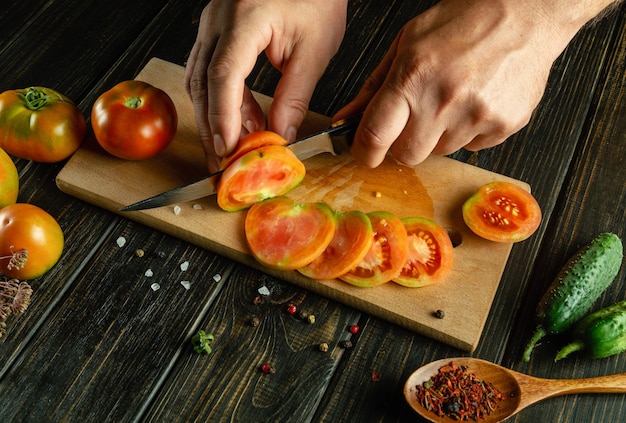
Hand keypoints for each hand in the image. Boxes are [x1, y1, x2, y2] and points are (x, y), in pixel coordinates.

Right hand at [185, 0, 346, 171]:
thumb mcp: (314, 49)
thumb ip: (295, 95)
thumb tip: (281, 135)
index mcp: (245, 19)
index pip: (224, 75)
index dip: (223, 118)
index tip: (228, 150)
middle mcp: (219, 20)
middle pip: (202, 83)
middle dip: (212, 128)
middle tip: (223, 163)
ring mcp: (213, 24)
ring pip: (200, 80)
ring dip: (215, 117)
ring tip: (236, 147)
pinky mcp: (217, 31)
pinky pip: (210, 71)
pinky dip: (225, 100)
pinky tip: (245, 120)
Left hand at [334, 0, 570, 167]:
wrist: (525, 13)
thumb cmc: (464, 21)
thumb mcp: (406, 43)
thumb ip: (373, 86)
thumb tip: (346, 119)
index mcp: (412, 77)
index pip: (375, 135)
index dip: (364, 151)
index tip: (365, 152)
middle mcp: (443, 100)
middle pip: (407, 156)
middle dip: (404, 144)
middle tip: (416, 119)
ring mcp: (476, 116)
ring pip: (441, 151)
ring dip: (439, 135)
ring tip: (453, 99)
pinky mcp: (504, 125)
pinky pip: (473, 147)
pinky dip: (469, 131)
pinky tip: (476, 101)